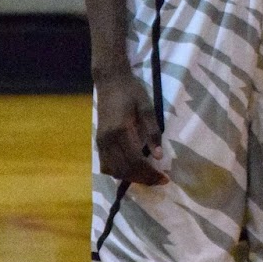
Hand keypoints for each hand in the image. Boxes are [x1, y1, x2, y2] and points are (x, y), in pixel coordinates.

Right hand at [95, 68, 168, 186]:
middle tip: (159, 181)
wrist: (110, 80)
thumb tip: (159, 156)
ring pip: (113, 170)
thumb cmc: (131, 91)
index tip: (164, 178)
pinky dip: (118, 172)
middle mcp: (108, 139)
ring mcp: (100, 141)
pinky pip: (106, 164)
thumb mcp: (147, 107)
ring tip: (147, 177)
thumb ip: (153, 132)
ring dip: (131, 177)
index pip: (136, 161)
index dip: (150, 173)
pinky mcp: (98, 141)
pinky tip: (131, 170)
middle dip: (143, 179)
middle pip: (125, 169)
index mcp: (121, 130)